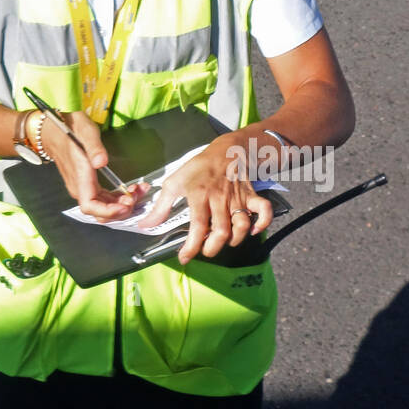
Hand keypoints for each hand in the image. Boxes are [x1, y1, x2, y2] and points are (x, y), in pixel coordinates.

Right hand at [35, 110, 149, 221]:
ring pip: (104, 206)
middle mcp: (80, 187)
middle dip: (121, 209)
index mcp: (79, 177)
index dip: (108, 211)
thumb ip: (94, 147)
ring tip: (139, 192)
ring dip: (123, 203)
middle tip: (137, 197)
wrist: (55, 129)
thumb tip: (101, 162)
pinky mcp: (89, 184)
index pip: (90, 206)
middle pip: (100, 211)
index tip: (125, 206)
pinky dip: (118, 197)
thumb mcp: (85, 132)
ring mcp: (84, 187)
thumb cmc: (70, 129)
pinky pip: (104, 198)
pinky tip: (130, 190)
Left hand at [134, 138, 273, 263]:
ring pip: (241, 225)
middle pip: (221, 231)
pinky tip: (250, 231)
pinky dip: (261, 224)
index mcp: (199, 195)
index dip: (191, 246)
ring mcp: (237, 198)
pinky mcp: (251, 196)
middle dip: (212, 248)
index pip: (197, 226)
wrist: (225, 151)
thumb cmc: (198, 168)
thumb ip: (161, 206)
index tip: (184, 258)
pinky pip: (263, 211)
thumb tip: (145, 225)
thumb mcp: (174, 182)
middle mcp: (219, 198)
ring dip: (233, 240)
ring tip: (223, 242)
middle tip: (205, 250)